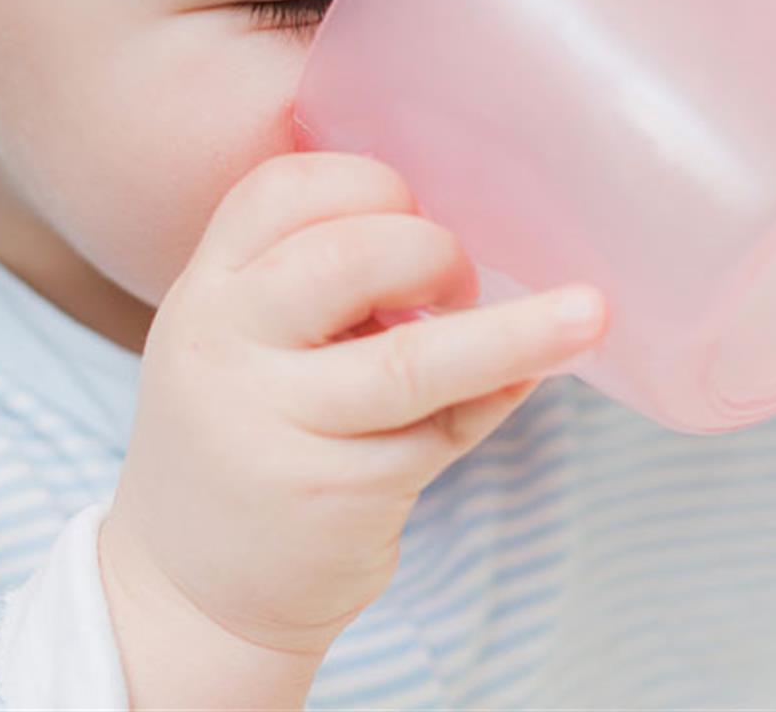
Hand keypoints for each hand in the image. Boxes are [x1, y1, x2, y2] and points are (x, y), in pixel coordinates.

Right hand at [98, 152, 606, 708]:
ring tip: (585, 315)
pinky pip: (442, 430)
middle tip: (456, 285)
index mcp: (207, 291)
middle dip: (430, 251)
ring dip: (516, 331)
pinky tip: (529, 377)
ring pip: (413, 359)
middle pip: (346, 256)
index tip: (408, 210)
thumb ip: (317, 282)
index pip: (281, 190)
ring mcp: (274, 427)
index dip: (367, 182)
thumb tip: (462, 236)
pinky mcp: (333, 496)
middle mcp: (223, 348)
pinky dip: (497, 394)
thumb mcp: (245, 343)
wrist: (190, 593)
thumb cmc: (246, 435)